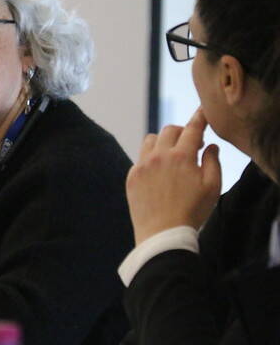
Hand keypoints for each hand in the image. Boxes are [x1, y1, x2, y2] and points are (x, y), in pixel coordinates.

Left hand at [127, 108, 221, 244]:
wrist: (162, 233)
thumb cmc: (192, 212)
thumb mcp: (212, 187)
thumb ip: (213, 161)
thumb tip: (210, 145)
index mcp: (182, 156)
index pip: (192, 128)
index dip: (199, 117)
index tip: (202, 111)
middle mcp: (159, 156)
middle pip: (169, 130)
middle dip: (181, 132)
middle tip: (191, 143)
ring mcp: (142, 165)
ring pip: (151, 140)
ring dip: (163, 142)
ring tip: (172, 156)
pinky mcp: (131, 176)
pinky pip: (141, 158)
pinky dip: (151, 159)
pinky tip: (159, 173)